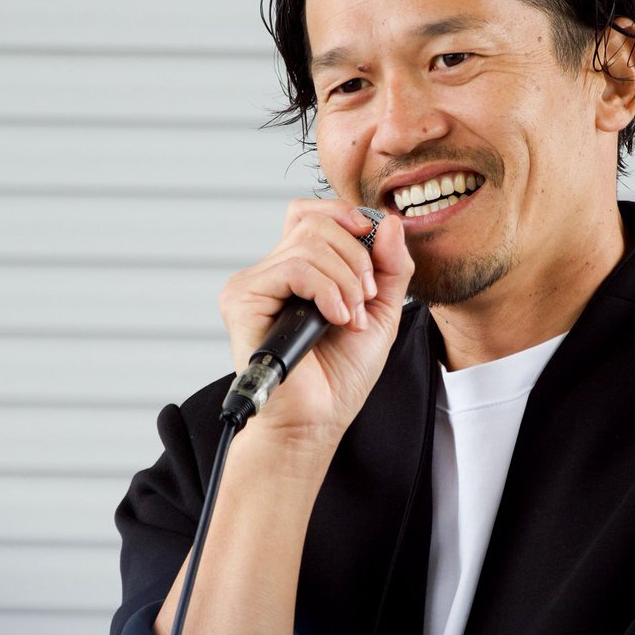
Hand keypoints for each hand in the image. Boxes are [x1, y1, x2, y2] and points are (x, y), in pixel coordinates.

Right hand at [219, 199, 413, 442]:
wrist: (318, 419)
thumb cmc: (341, 374)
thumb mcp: (382, 311)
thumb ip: (390, 266)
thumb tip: (388, 221)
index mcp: (297, 269)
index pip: (312, 214)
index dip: (345, 218)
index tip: (374, 252)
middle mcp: (271, 271)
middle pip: (317, 223)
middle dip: (357, 259)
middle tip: (365, 301)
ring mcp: (253, 284)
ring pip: (310, 243)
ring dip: (346, 281)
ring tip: (351, 319)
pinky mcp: (243, 299)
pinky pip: (293, 268)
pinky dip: (327, 290)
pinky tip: (335, 319)